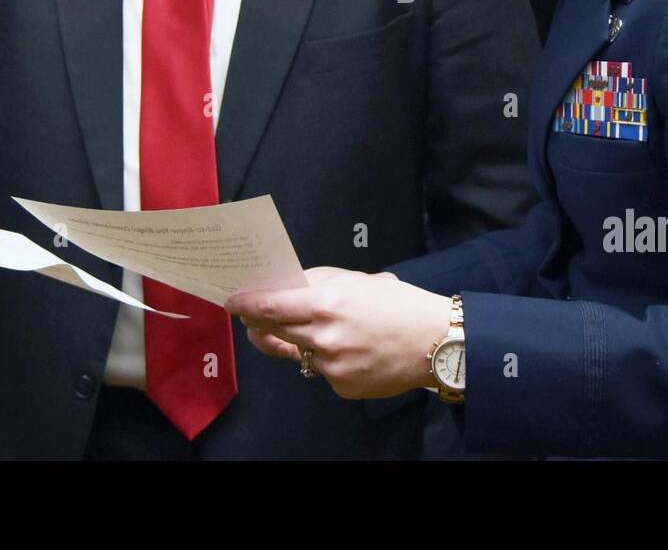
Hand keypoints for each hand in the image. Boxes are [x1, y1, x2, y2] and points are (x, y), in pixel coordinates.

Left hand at [227, 267, 450, 399]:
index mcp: (326, 303)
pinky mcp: (341, 386)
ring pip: (298, 351)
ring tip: (326, 330)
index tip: (232, 301)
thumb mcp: (356, 280)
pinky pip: (321, 370)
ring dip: (301, 340)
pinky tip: (352, 350)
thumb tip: (284, 286)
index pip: (269, 305)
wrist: (435, 341)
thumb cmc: (398, 303)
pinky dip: (328, 359)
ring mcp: (331, 366)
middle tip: (255, 317)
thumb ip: (318, 283)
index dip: (245, 303)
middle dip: (261, 323)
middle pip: (274, 330)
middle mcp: (323, 337)